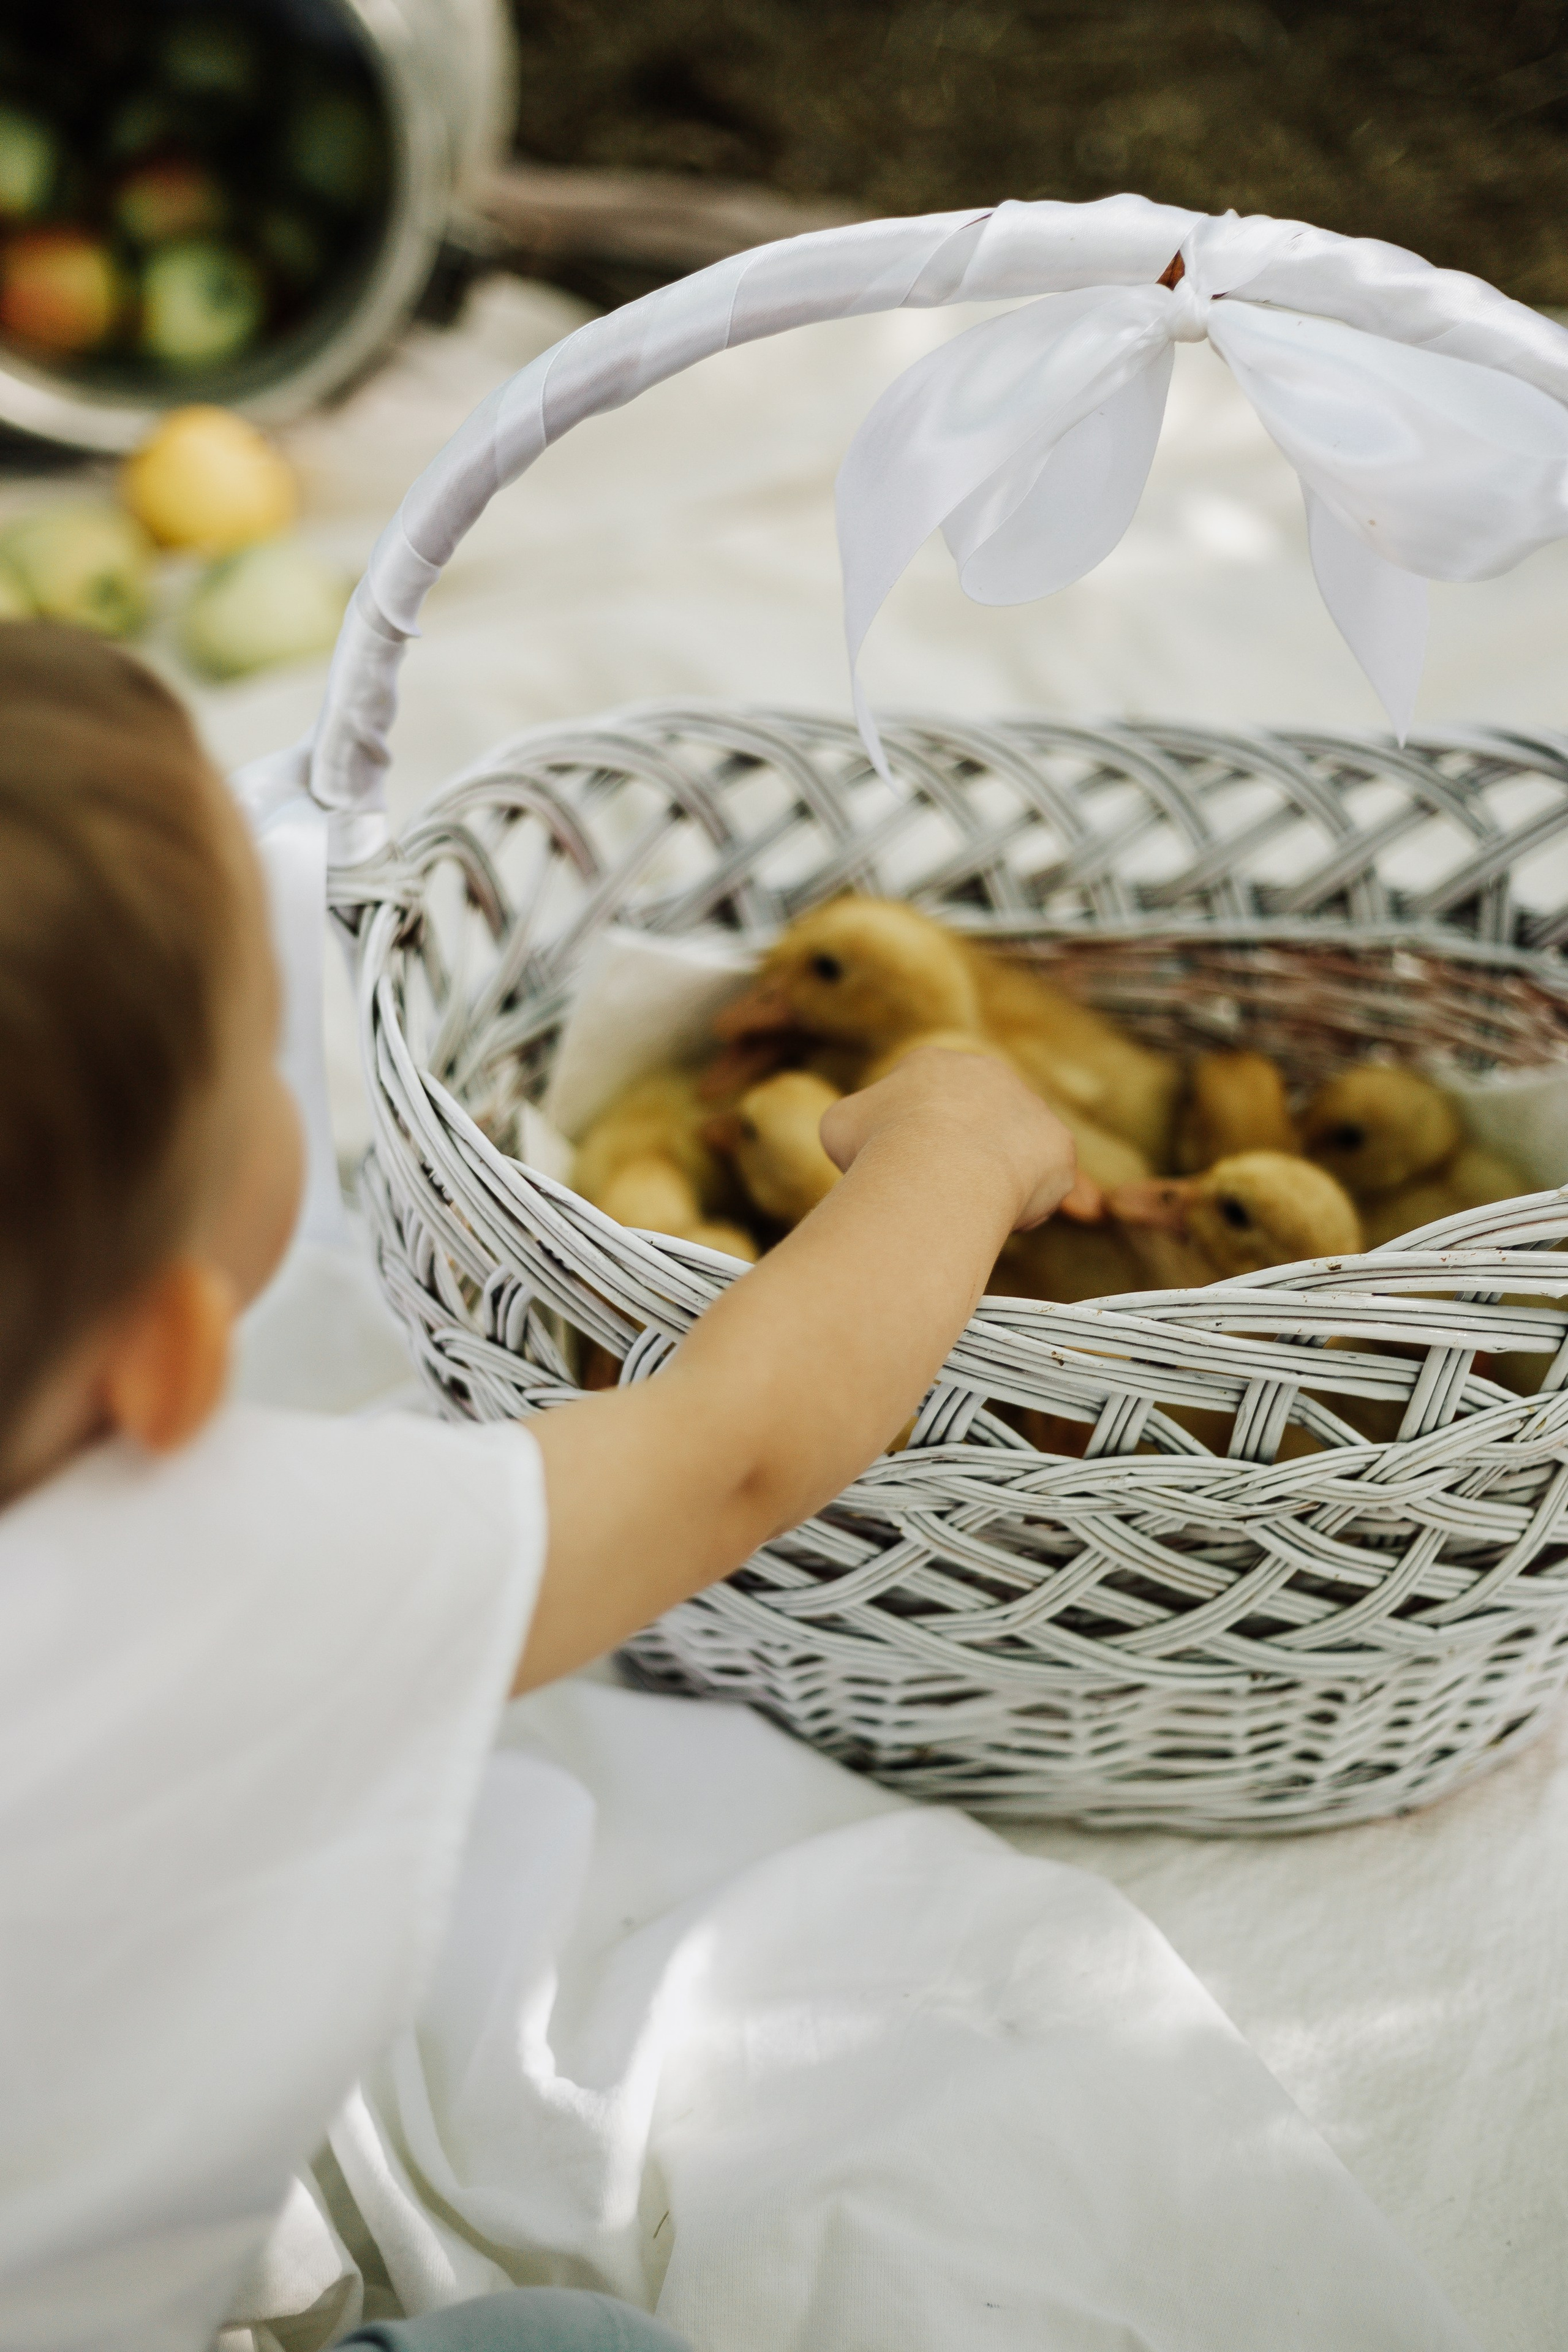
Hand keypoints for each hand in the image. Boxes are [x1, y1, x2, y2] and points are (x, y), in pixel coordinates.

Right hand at [819, 1044, 1087, 1230]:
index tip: (900, 1168)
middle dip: (958, 1153)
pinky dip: (1023, 1203)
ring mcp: (1029, 1105)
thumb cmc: (878, 1149)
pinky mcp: (1058, 1144)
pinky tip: (999, 1219)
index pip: (922, 1098)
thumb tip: (866, 1137)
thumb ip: (860, 1123)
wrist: (939, 1169)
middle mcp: (987, 1073)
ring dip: (995, 1177)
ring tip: (970, 1210)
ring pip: (1012, 1149)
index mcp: (931, 1064)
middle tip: (938, 1192)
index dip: (908, 1138)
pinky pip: (1042, 1180)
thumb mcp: (841, 1127)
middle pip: (973, 1118)